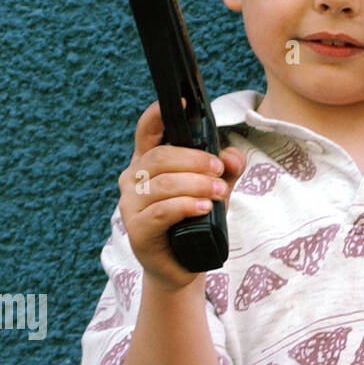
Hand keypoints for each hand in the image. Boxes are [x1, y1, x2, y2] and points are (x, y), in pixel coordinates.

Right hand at [118, 99, 245, 291]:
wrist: (185, 263)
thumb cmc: (197, 219)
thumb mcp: (218, 188)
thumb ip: (228, 168)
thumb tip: (232, 155)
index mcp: (149, 162)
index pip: (147, 132)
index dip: (158, 114)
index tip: (181, 101)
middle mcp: (134, 179)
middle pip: (160, 157)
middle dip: (194, 159)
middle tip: (219, 171)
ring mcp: (131, 205)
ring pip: (162, 184)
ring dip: (196, 184)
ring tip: (219, 191)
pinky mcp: (138, 230)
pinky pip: (161, 211)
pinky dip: (185, 206)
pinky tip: (203, 207)